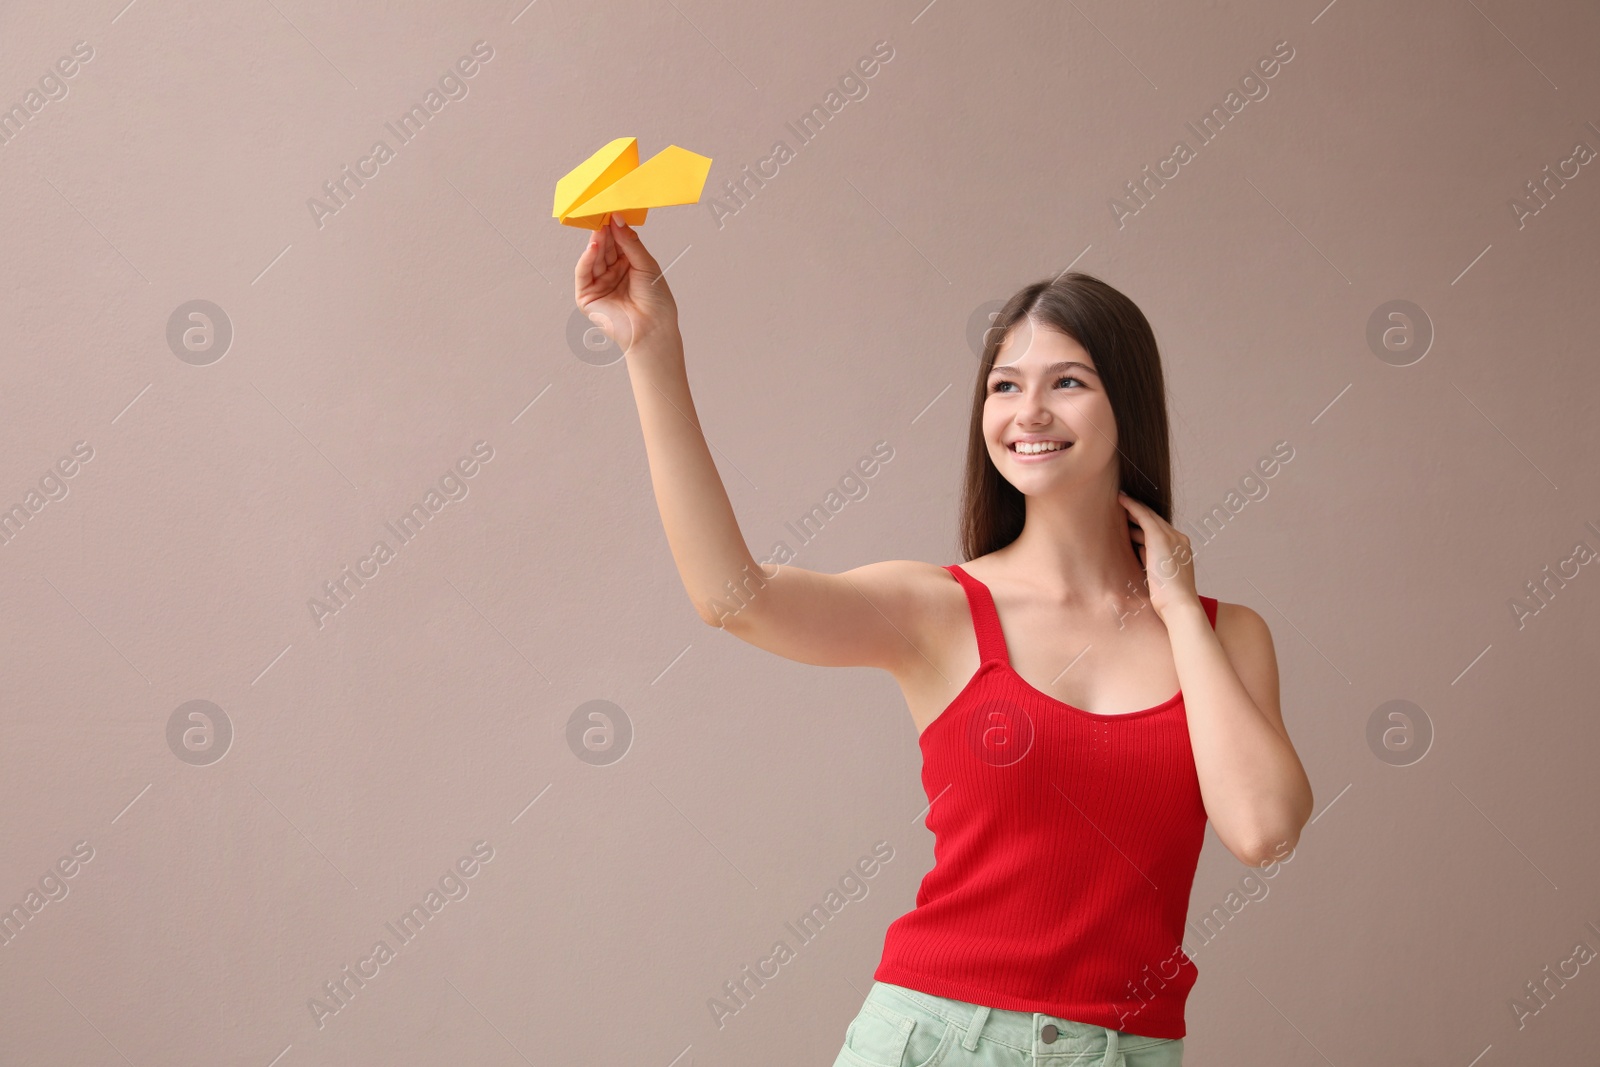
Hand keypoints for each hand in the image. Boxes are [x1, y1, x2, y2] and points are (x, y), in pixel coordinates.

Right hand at [573, 213, 679, 353]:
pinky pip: (583, 274)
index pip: (617, 242)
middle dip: (603, 232)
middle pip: (604, 248)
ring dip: (596, 244)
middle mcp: (612, 274)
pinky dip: (586, 259)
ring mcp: (599, 285)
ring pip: (593, 258)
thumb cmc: (657, 301)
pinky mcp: (587, 297)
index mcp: (628, 266)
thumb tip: (617, 219)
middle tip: (603, 214)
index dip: (614, 227)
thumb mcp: (646, 264)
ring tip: (600, 229)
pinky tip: (593, 247)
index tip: (613, 210)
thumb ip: (630, 242)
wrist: (654, 330)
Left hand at [1119, 491, 1200, 621]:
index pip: (1161, 531)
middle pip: (1156, 521)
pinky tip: (1121, 500)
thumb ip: (1151, 559)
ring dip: (1134, 508)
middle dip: (1139, 512)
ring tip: (1119, 501)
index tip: (1132, 520)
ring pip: (1150, 516)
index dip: (1146, 524)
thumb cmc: (1168, 598)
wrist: (1179, 605)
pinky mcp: (1160, 538)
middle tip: (1123, 504)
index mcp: (1181, 549)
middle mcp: (1179, 539)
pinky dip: (1132, 506)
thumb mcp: (1159, 574)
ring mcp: (1172, 537)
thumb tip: (1139, 548)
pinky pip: (1144, 516)